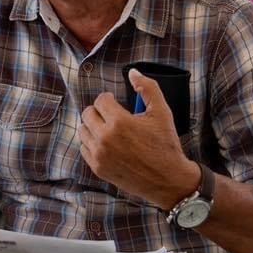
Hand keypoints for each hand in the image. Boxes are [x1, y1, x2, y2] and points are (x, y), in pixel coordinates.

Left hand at [78, 70, 198, 209]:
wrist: (169, 180)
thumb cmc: (166, 145)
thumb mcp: (162, 112)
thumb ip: (147, 88)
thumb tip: (133, 72)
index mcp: (119, 122)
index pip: (101, 100)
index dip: (109, 98)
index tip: (116, 102)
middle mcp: (105, 138)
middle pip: (88, 113)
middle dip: (99, 111)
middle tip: (112, 115)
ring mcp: (100, 155)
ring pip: (83, 131)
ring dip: (94, 126)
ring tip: (109, 129)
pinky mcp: (98, 168)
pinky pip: (85, 148)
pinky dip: (92, 143)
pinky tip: (106, 143)